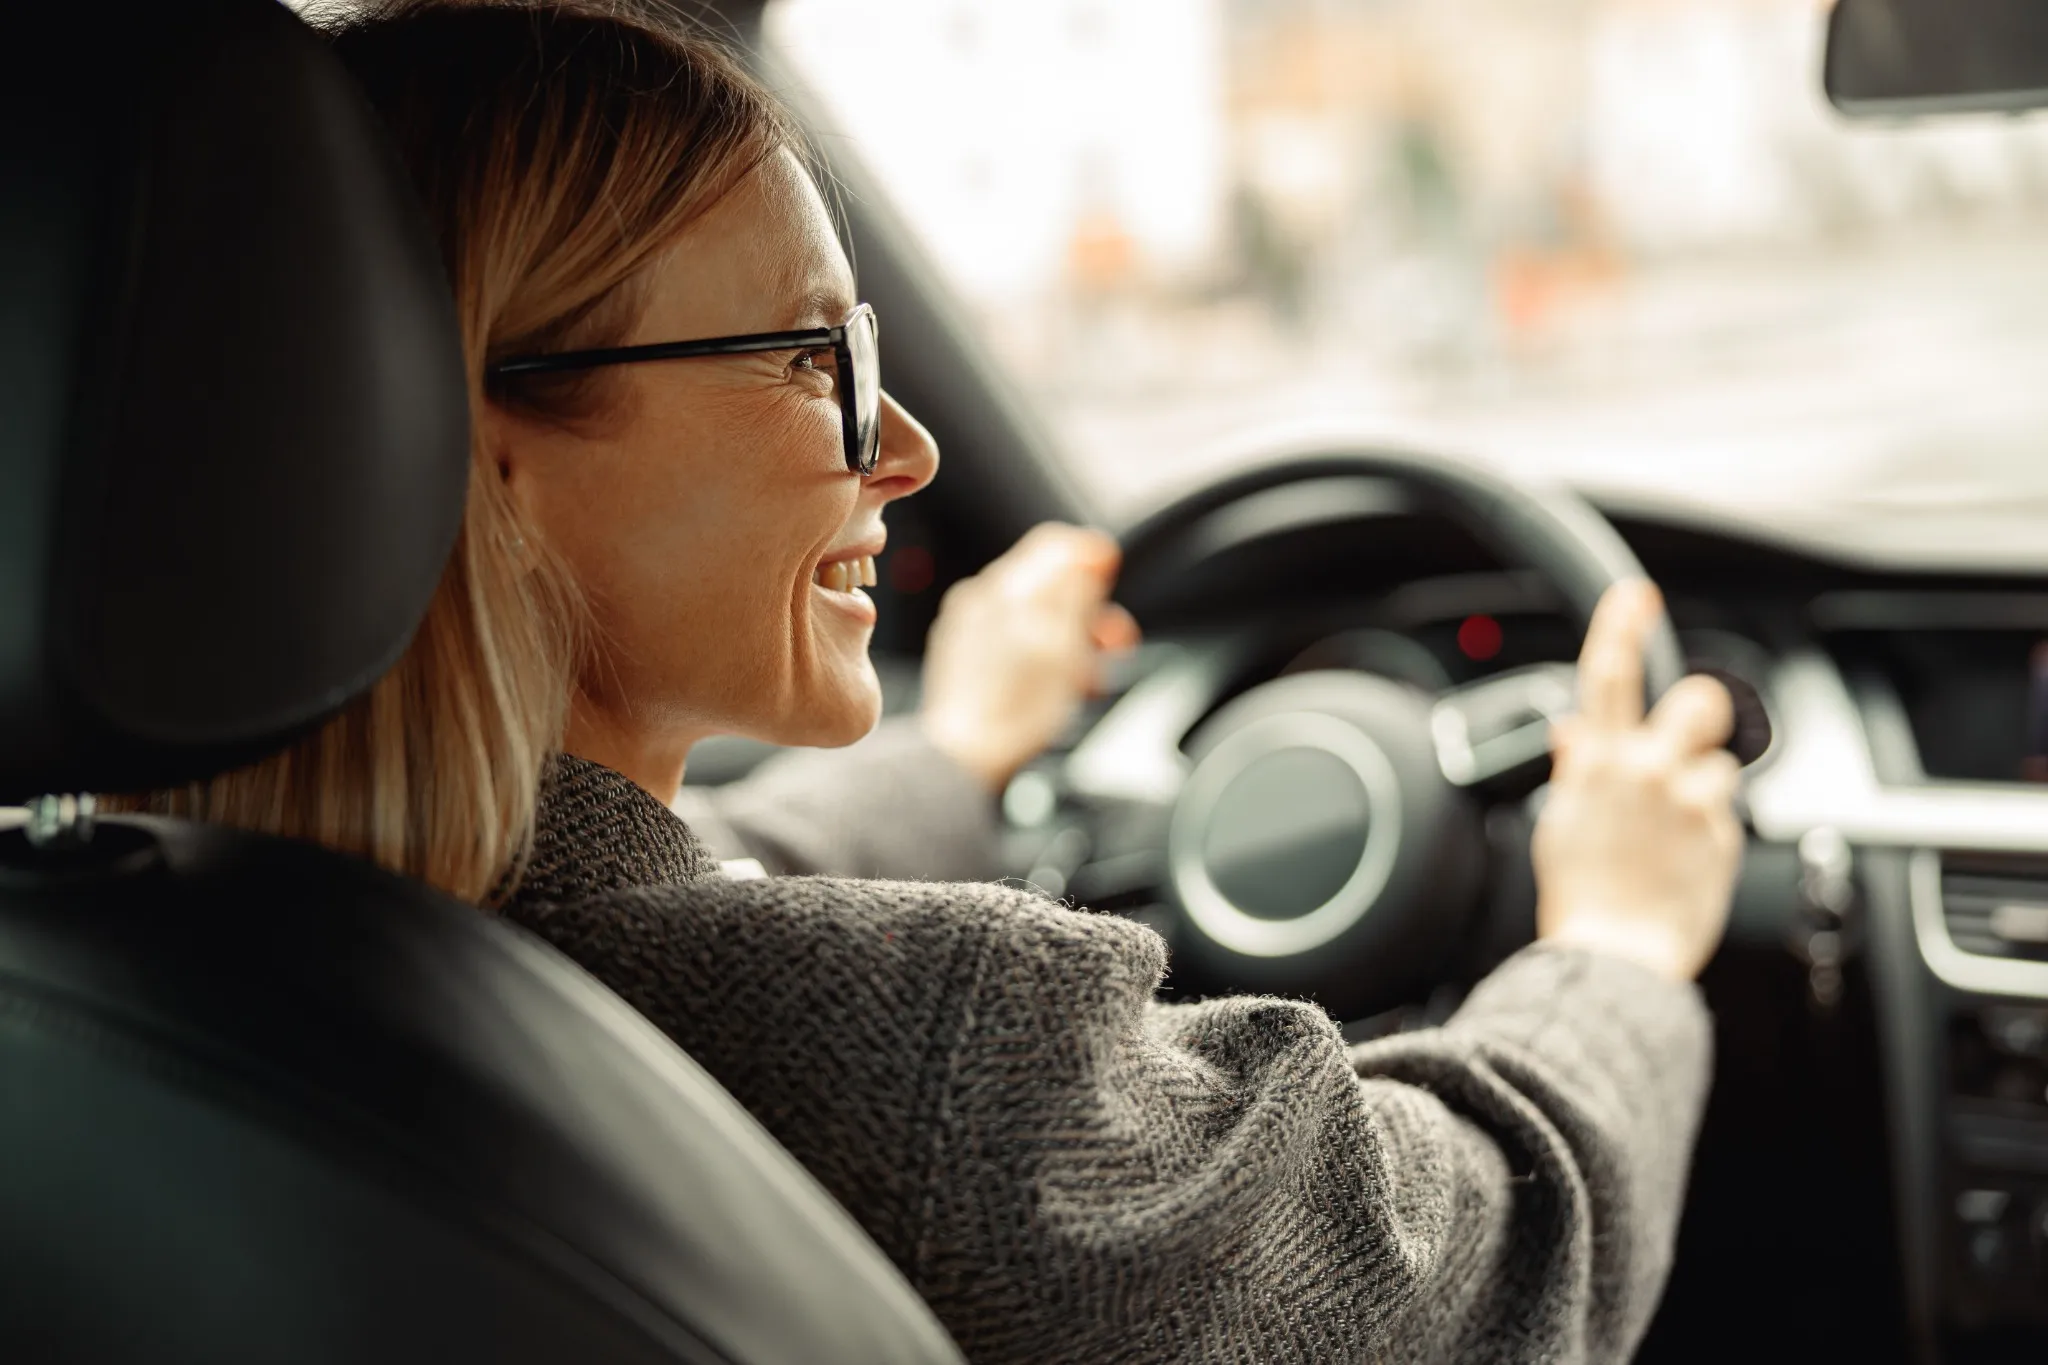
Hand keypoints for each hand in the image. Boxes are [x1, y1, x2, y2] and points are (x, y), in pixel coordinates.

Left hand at [920, 523, 1140, 792]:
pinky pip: (1012, 638)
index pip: (1056, 545)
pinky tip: (1054, 685)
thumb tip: (1090, 552)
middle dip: (1087, 609)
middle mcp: (981, 599)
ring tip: (1087, 677)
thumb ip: (1077, 591)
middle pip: (1048, 582)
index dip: (1092, 561)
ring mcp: (968, 627)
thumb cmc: (1015, 710)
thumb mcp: (1065, 644)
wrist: (964, 757)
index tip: (1113, 582)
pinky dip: (1040, 653)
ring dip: (1070, 637)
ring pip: (1034, 614)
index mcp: (1005, 589)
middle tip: (1113, 643)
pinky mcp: (963, 655)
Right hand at [1533, 580, 1743, 980]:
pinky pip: (1725, 818)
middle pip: (1698, 701)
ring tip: (1675, 833)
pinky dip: (1708, 835)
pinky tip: (1683, 864)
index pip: (1609, 675)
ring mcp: (1689, 803)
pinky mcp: (1723, 836)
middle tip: (1691, 736)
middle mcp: (1646, 772)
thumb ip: (1576, 770)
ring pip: (1718, 766)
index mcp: (1597, 763)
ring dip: (1701, 791)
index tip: (1636, 597)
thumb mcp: (1559, 824)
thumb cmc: (1578, 898)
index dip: (1622, 627)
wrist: (1612, 957)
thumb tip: (1575, 733)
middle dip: (1701, 711)